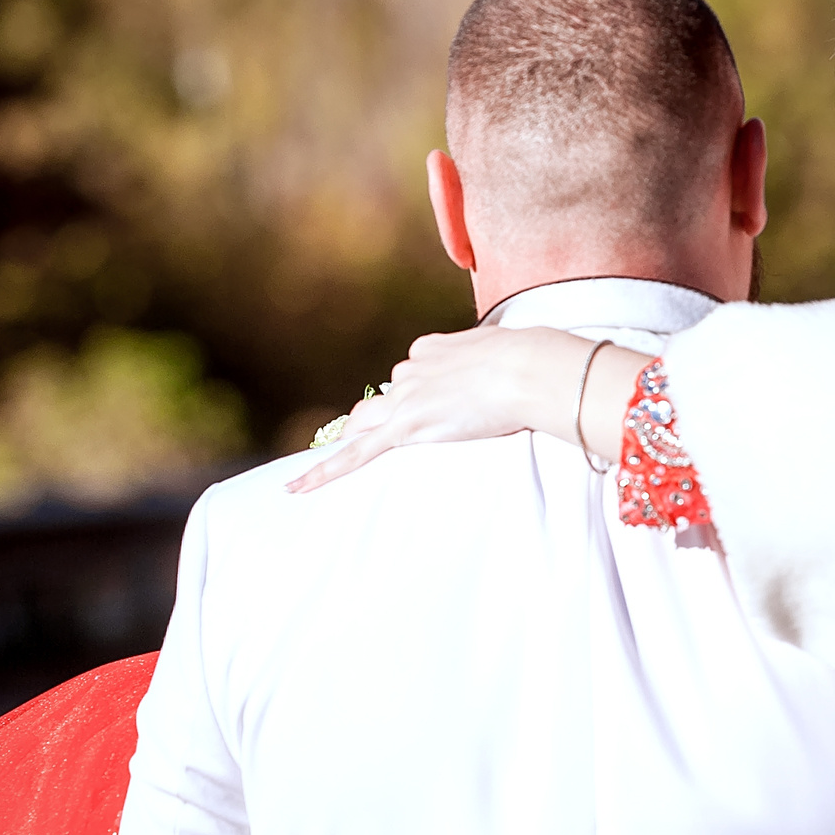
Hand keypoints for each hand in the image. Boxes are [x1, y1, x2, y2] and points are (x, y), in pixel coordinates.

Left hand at [286, 325, 609, 492]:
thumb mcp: (518, 351)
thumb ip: (509, 359)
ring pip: (365, 421)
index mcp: (436, 349)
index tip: (429, 401)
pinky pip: (356, 454)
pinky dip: (323, 470)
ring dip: (354, 439)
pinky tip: (297, 485)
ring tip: (330, 464)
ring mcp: (407, 399)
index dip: (418, 390)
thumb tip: (532, 360)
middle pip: (384, 395)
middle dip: (381, 415)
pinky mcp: (406, 429)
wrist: (531, 368)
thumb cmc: (536, 360)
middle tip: (381, 435)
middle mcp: (413, 370)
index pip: (414, 371)